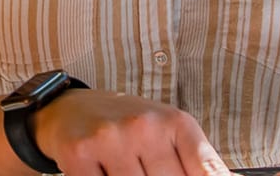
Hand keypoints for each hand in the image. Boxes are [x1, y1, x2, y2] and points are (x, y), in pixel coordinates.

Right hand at [32, 89, 233, 175]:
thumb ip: (198, 163)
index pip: (207, 172)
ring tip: (126, 168)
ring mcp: (111, 138)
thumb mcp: (169, 135)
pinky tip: (103, 172)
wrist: (72, 109)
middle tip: (145, 170)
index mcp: (176, 122)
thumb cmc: (128, 127)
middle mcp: (145, 125)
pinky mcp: (79, 153)